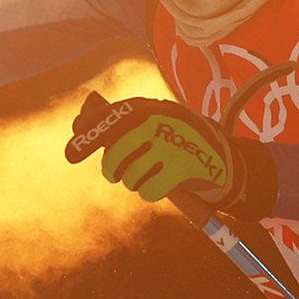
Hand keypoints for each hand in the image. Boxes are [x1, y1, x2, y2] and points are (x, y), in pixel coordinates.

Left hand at [66, 91, 272, 214]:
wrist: (226, 162)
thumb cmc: (180, 141)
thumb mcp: (155, 121)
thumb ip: (120, 119)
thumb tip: (82, 114)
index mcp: (156, 108)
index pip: (117, 115)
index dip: (92, 129)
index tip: (72, 148)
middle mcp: (164, 123)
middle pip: (117, 151)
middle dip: (112, 166)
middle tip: (115, 172)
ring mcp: (174, 146)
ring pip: (130, 174)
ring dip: (134, 180)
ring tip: (150, 173)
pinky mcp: (183, 170)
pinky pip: (148, 189)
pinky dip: (151, 190)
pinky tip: (163, 183)